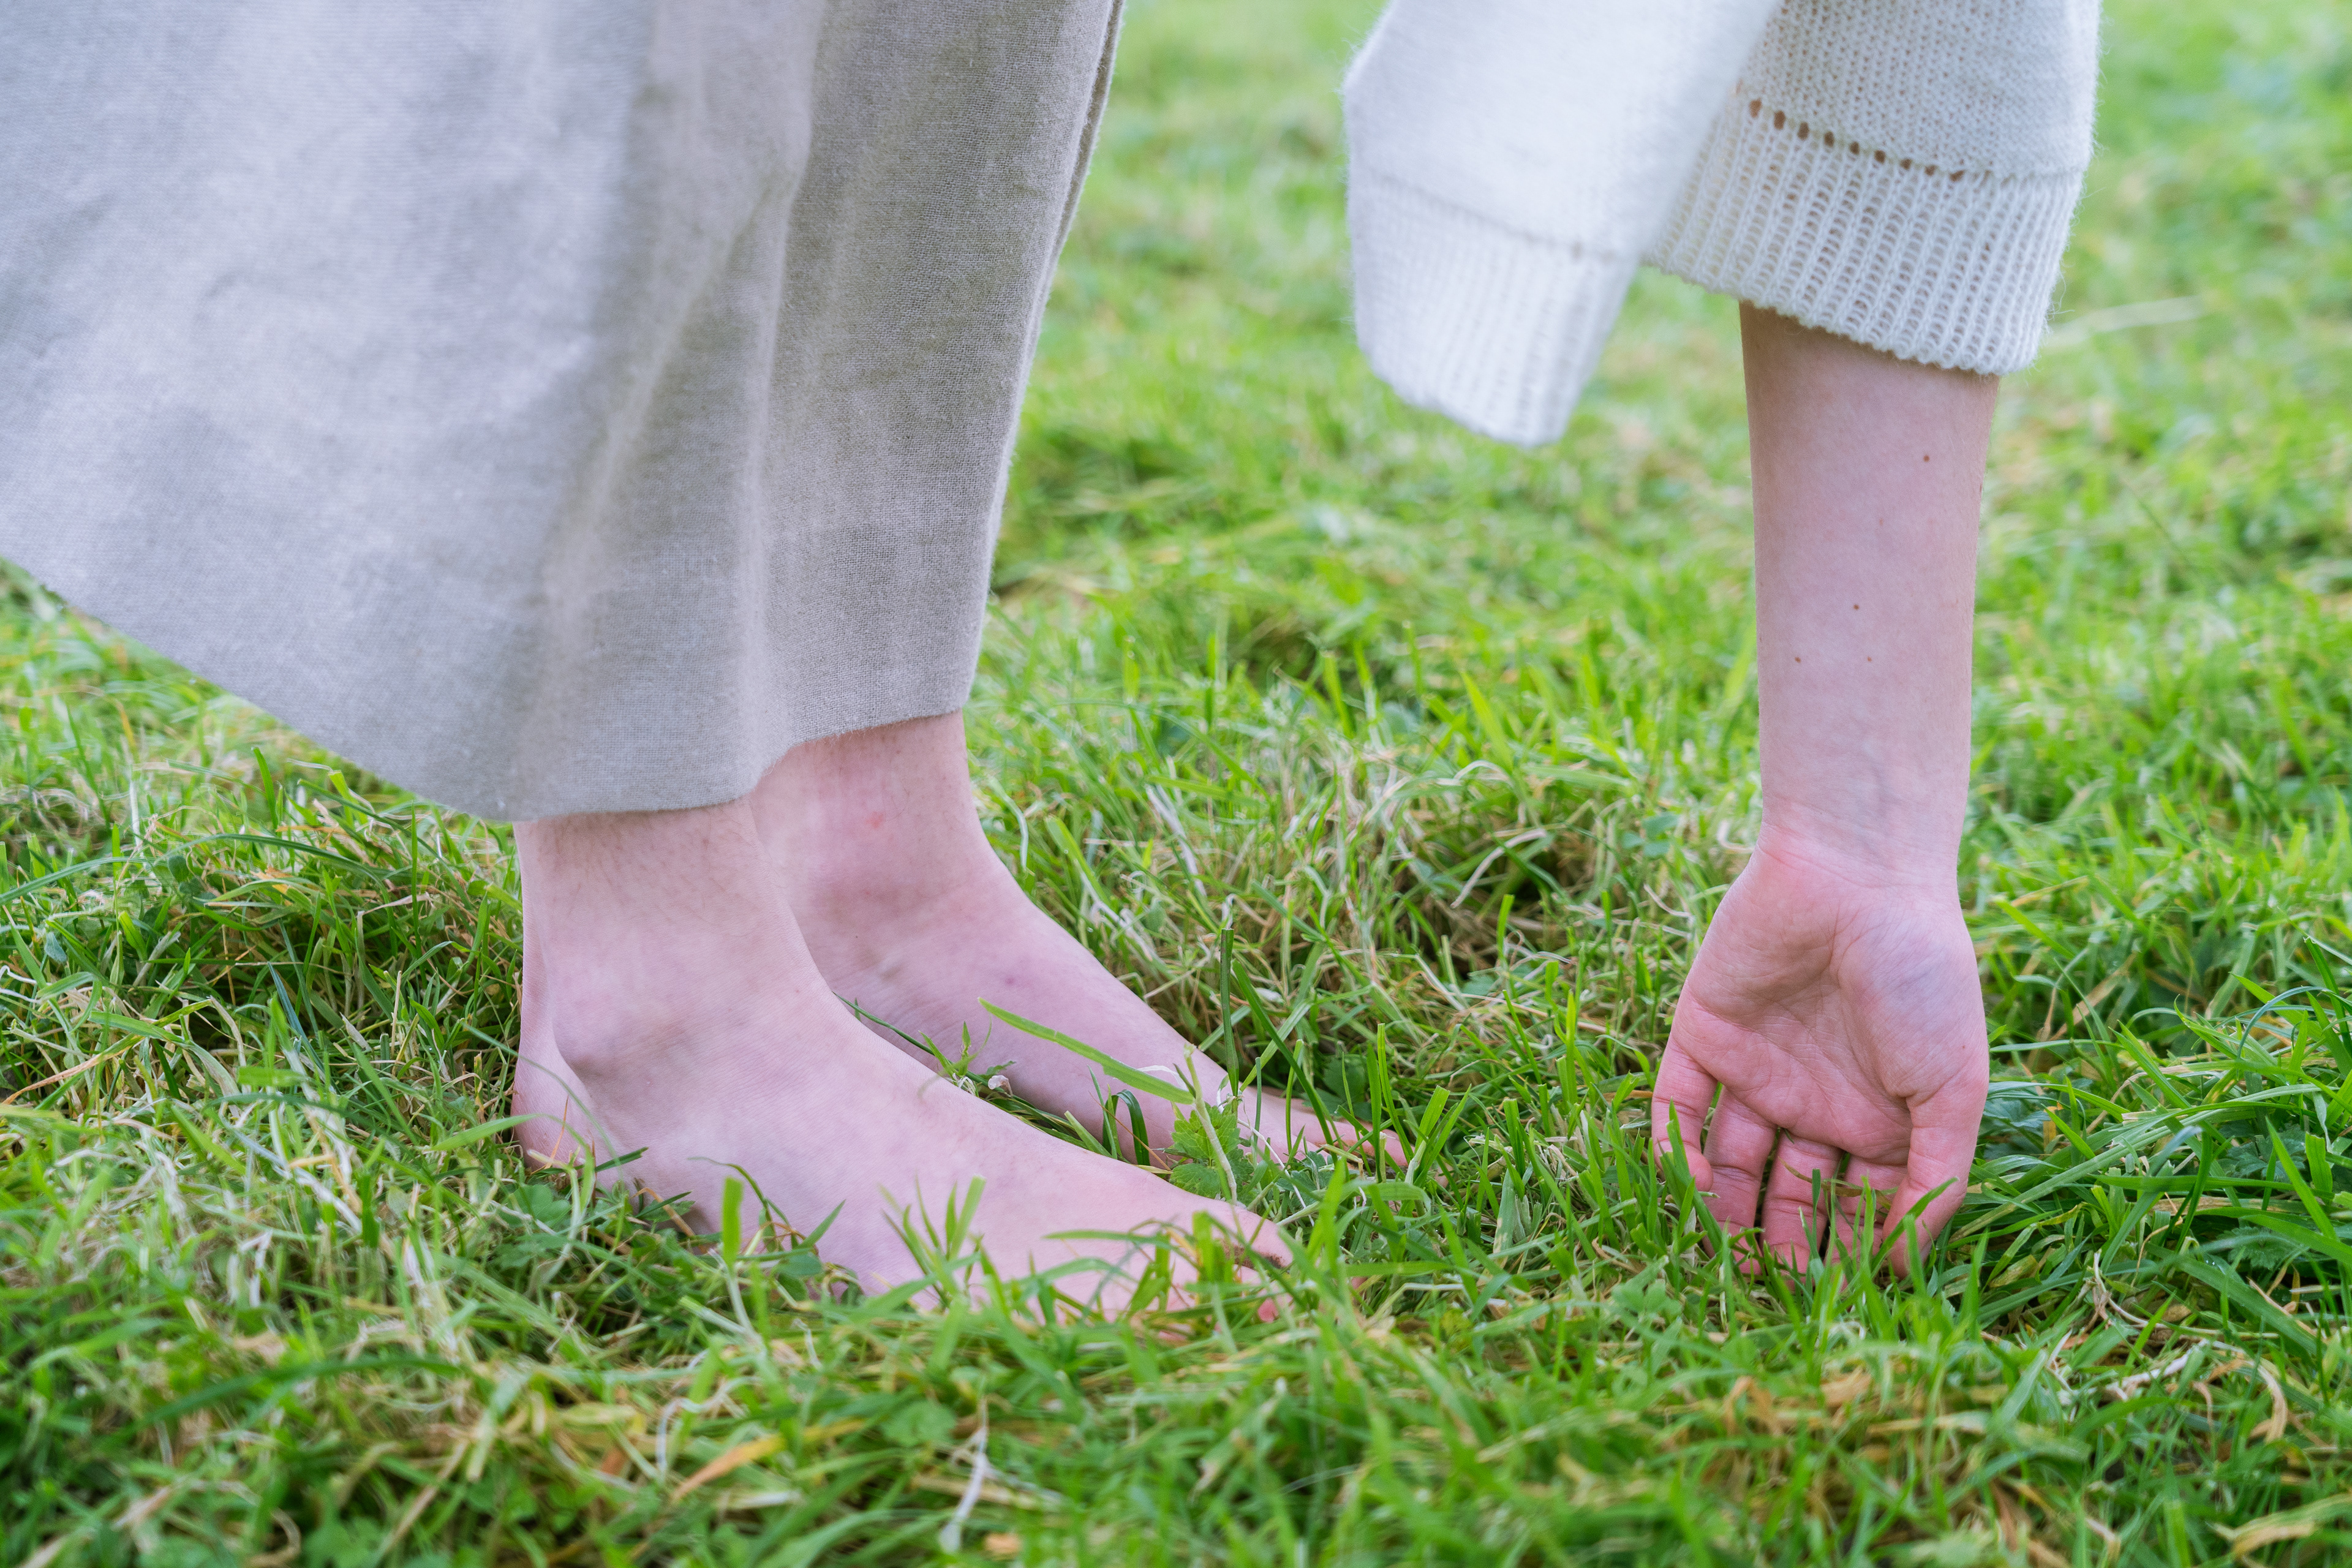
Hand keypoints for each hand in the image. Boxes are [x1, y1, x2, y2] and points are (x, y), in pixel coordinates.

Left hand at [1651, 838, 1988, 1272]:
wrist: (1855, 879)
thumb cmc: (1920, 980)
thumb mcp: (1951, 1087)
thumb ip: (1935, 1177)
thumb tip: (1909, 1264)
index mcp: (1881, 1117)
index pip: (1857, 1204)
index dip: (1847, 1251)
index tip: (1832, 1300)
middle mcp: (1816, 1100)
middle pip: (1790, 1191)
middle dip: (1780, 1242)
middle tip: (1767, 1289)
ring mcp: (1756, 1069)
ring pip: (1730, 1159)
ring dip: (1723, 1211)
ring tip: (1722, 1258)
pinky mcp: (1700, 1035)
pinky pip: (1677, 1105)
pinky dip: (1674, 1149)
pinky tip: (1687, 1189)